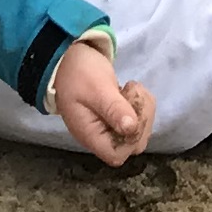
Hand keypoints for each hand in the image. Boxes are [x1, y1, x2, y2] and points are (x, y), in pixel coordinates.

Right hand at [49, 39, 156, 165]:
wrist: (68, 57)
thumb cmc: (79, 73)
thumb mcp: (97, 89)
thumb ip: (113, 109)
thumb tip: (131, 129)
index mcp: (91, 135)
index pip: (117, 155)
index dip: (131, 138)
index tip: (131, 112)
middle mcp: (100, 136)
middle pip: (133, 143)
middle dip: (142, 118)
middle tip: (132, 92)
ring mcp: (109, 126)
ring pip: (139, 130)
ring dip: (143, 108)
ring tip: (130, 87)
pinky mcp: (116, 116)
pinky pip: (137, 118)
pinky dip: (141, 103)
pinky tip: (130, 89)